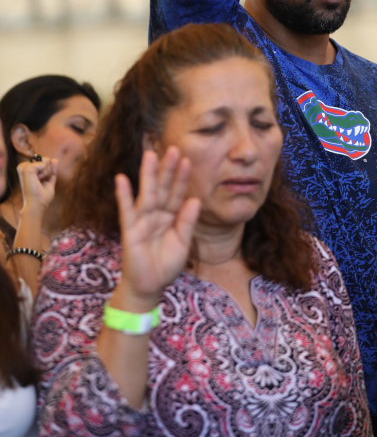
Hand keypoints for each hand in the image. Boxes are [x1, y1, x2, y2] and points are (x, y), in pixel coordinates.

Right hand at [17, 157, 56, 212]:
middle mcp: (24, 167)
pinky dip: (45, 173)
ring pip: (46, 161)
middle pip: (46, 159)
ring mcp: (24, 167)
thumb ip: (52, 170)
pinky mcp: (27, 168)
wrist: (37, 205)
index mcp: (27, 169)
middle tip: (40, 183)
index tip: (41, 182)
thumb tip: (54, 159)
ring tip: (38, 182)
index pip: (45, 161)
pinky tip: (37, 181)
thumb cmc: (42, 196)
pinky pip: (44, 164)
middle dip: (48, 172)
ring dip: (47, 173)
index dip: (49, 172)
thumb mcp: (49, 180)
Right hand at [115, 148, 200, 304]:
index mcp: (171, 217)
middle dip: (167, 170)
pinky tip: (121, 179)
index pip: (177, 194)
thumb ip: (187, 222)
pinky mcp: (130, 231)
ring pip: (147, 194)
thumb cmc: (166, 265)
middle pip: (163, 188)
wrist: (149, 287)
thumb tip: (195, 199)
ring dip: (148, 175)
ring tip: (150, 155)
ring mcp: (142, 220)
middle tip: (174, 149)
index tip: (188, 159)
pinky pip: (126, 211)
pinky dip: (123, 195)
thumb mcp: (183, 244)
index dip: (182, 178)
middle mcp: (156, 214)